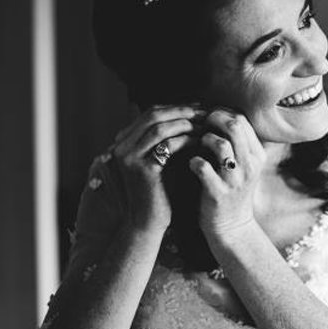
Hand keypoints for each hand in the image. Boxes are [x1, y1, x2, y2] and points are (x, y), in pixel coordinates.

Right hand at [110, 105, 201, 233]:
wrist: (149, 221)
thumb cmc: (161, 190)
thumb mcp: (162, 159)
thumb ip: (168, 139)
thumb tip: (191, 115)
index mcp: (125, 141)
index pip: (150, 113)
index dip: (175, 108)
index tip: (198, 107)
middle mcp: (122, 147)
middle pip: (153, 115)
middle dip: (181, 111)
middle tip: (205, 111)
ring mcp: (130, 157)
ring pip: (159, 128)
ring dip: (186, 123)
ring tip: (205, 124)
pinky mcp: (143, 169)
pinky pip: (167, 145)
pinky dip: (186, 139)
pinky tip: (201, 140)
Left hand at [189, 109, 266, 238]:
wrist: (231, 227)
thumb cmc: (232, 190)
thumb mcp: (243, 165)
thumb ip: (237, 142)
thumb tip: (218, 113)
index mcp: (257, 155)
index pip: (242, 119)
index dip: (221, 112)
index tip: (206, 115)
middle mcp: (250, 165)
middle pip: (234, 126)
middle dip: (212, 119)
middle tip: (199, 124)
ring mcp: (235, 179)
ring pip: (220, 144)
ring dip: (203, 139)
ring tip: (196, 144)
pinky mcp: (218, 193)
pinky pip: (203, 167)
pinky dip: (193, 161)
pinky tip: (190, 163)